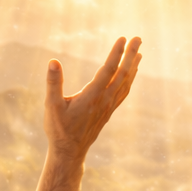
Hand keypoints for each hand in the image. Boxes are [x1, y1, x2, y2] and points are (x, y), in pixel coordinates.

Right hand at [44, 36, 141, 160]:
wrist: (70, 151)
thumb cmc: (58, 129)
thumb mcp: (52, 106)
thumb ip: (53, 83)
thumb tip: (53, 61)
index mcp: (91, 96)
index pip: (108, 70)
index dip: (116, 54)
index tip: (123, 39)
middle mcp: (104, 100)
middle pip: (122, 74)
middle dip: (131, 55)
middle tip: (139, 38)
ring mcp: (108, 106)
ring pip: (125, 83)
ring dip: (133, 66)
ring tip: (140, 52)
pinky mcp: (108, 111)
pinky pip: (123, 92)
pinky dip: (129, 80)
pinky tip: (131, 73)